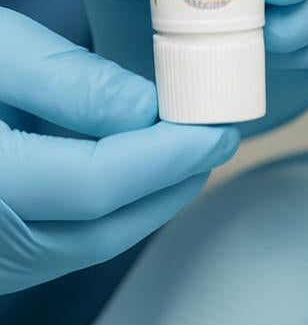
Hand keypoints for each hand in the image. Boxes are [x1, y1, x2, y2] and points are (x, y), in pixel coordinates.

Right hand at [0, 7, 237, 292]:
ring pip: (91, 242)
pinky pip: (68, 244)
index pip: (95, 184)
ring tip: (196, 148)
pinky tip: (144, 170)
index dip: (166, 156)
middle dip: (173, 179)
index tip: (219, 124)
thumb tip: (150, 109)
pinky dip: (117, 210)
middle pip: (104, 225)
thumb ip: (69, 80)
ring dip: (153, 198)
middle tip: (221, 133)